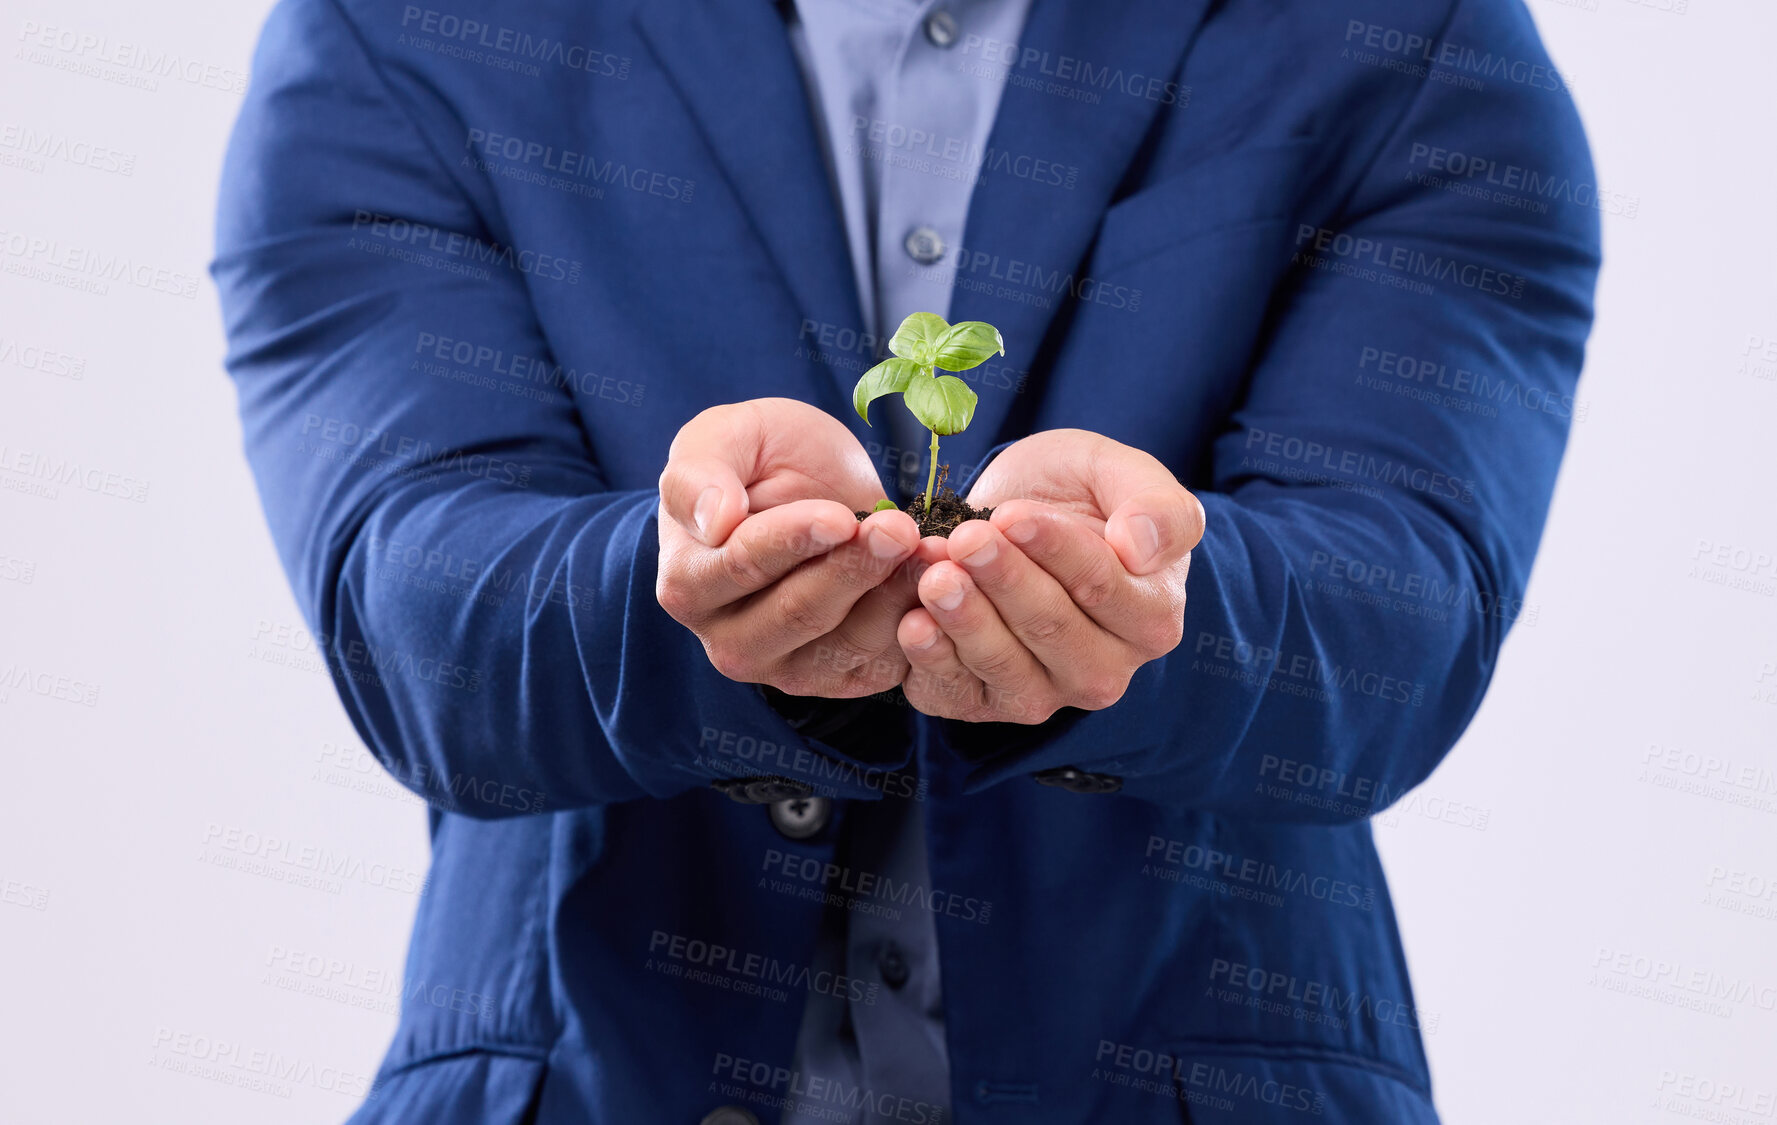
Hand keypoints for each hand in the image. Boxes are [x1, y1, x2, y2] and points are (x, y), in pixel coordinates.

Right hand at [657, 398, 942, 696]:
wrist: (812, 485)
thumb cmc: (756, 459)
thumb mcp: (723, 438)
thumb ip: (700, 473)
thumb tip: (713, 521)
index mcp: (688, 583)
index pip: (741, 567)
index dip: (794, 541)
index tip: (840, 517)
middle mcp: (730, 640)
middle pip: (798, 613)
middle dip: (854, 569)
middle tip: (899, 529)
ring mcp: (788, 668)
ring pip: (848, 643)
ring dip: (895, 594)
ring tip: (929, 546)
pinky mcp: (844, 677)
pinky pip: (885, 661)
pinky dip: (919, 620)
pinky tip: (940, 575)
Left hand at [896, 429, 1203, 722]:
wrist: (1014, 518)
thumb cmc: (1079, 496)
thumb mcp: (1119, 475)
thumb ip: (1158, 507)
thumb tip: (1141, 547)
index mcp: (1150, 617)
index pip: (1103, 588)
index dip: (1055, 551)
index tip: (1013, 517)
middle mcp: (1104, 670)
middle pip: (1052, 629)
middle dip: (1005, 581)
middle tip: (965, 541)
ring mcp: (1045, 693)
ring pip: (1005, 666)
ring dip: (966, 620)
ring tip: (934, 576)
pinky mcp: (983, 702)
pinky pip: (956, 692)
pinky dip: (932, 660)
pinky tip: (912, 623)